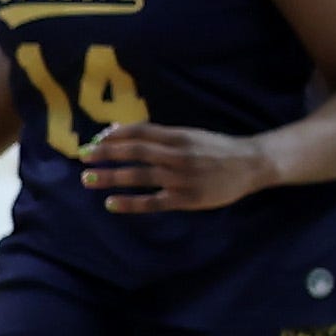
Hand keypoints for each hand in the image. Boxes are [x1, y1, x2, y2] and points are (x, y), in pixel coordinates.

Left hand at [79, 127, 280, 214]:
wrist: (252, 164)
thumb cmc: (217, 148)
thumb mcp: (190, 135)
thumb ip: (158, 135)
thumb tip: (119, 132)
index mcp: (180, 136)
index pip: (140, 132)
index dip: (114, 136)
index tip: (93, 142)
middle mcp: (179, 154)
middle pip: (135, 152)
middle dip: (106, 154)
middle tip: (83, 157)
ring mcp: (182, 177)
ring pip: (140, 176)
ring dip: (111, 177)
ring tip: (88, 179)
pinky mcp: (187, 198)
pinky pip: (153, 201)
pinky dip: (130, 203)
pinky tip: (111, 203)